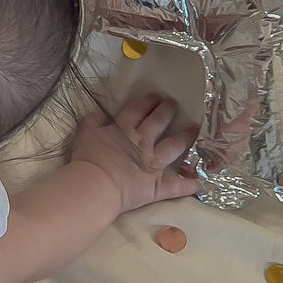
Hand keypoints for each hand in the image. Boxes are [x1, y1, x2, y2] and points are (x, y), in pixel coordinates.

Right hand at [68, 93, 200, 215]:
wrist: (96, 184)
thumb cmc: (87, 159)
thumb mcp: (84, 133)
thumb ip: (93, 122)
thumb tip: (101, 116)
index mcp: (123, 130)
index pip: (137, 111)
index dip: (147, 102)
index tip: (156, 96)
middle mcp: (142, 143)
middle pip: (157, 123)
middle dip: (167, 112)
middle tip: (174, 104)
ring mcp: (152, 164)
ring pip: (173, 147)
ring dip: (185, 138)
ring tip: (194, 130)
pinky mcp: (157, 186)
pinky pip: (176, 186)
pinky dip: (188, 185)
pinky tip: (198, 182)